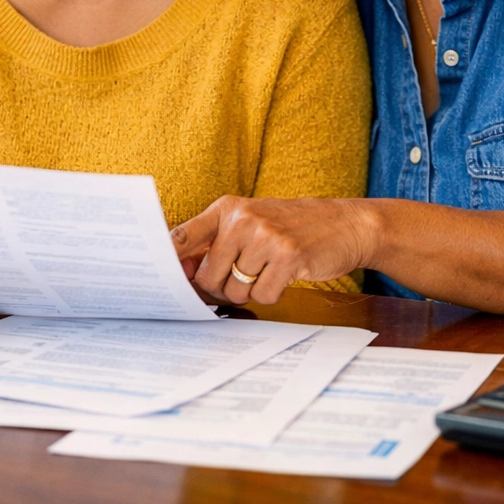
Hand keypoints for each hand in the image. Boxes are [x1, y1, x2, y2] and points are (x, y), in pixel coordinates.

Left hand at [171, 196, 376, 305]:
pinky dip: (272, 294)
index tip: (158, 281)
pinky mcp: (288, 256)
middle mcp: (243, 218)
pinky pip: (262, 296)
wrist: (345, 224)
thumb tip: (182, 272)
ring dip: (250, 291)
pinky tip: (286, 275)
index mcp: (228, 207)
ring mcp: (266, 236)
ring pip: (235, 290)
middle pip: (208, 276)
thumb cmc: (293, 228)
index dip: (169, 263)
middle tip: (246, 275)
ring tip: (269, 269)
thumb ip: (217, 243)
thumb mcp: (253, 223)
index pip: (183, 237)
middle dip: (222, 287)